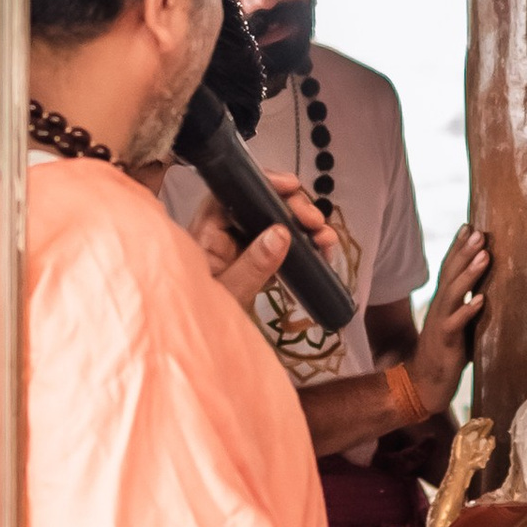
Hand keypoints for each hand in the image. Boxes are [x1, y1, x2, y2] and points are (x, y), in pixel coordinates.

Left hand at [195, 171, 326, 312]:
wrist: (201, 342)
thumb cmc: (202, 317)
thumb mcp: (229, 293)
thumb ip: (252, 265)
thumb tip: (280, 234)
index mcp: (207, 232)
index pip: (233, 193)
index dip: (263, 183)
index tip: (291, 187)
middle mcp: (224, 233)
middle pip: (259, 203)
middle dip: (293, 207)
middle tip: (315, 222)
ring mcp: (241, 247)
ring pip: (275, 223)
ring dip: (305, 227)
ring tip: (326, 240)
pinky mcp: (255, 263)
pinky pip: (281, 245)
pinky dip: (304, 246)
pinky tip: (321, 253)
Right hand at [402, 225, 489, 421]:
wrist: (424, 384)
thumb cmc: (445, 353)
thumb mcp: (458, 325)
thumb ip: (467, 307)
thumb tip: (484, 291)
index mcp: (443, 303)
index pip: (449, 269)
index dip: (458, 248)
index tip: (470, 227)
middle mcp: (440, 308)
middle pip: (450, 274)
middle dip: (464, 252)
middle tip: (479, 232)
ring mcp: (441, 323)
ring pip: (453, 293)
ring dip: (469, 274)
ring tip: (484, 256)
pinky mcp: (446, 341)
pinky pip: (456, 323)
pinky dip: (468, 310)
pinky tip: (481, 299)